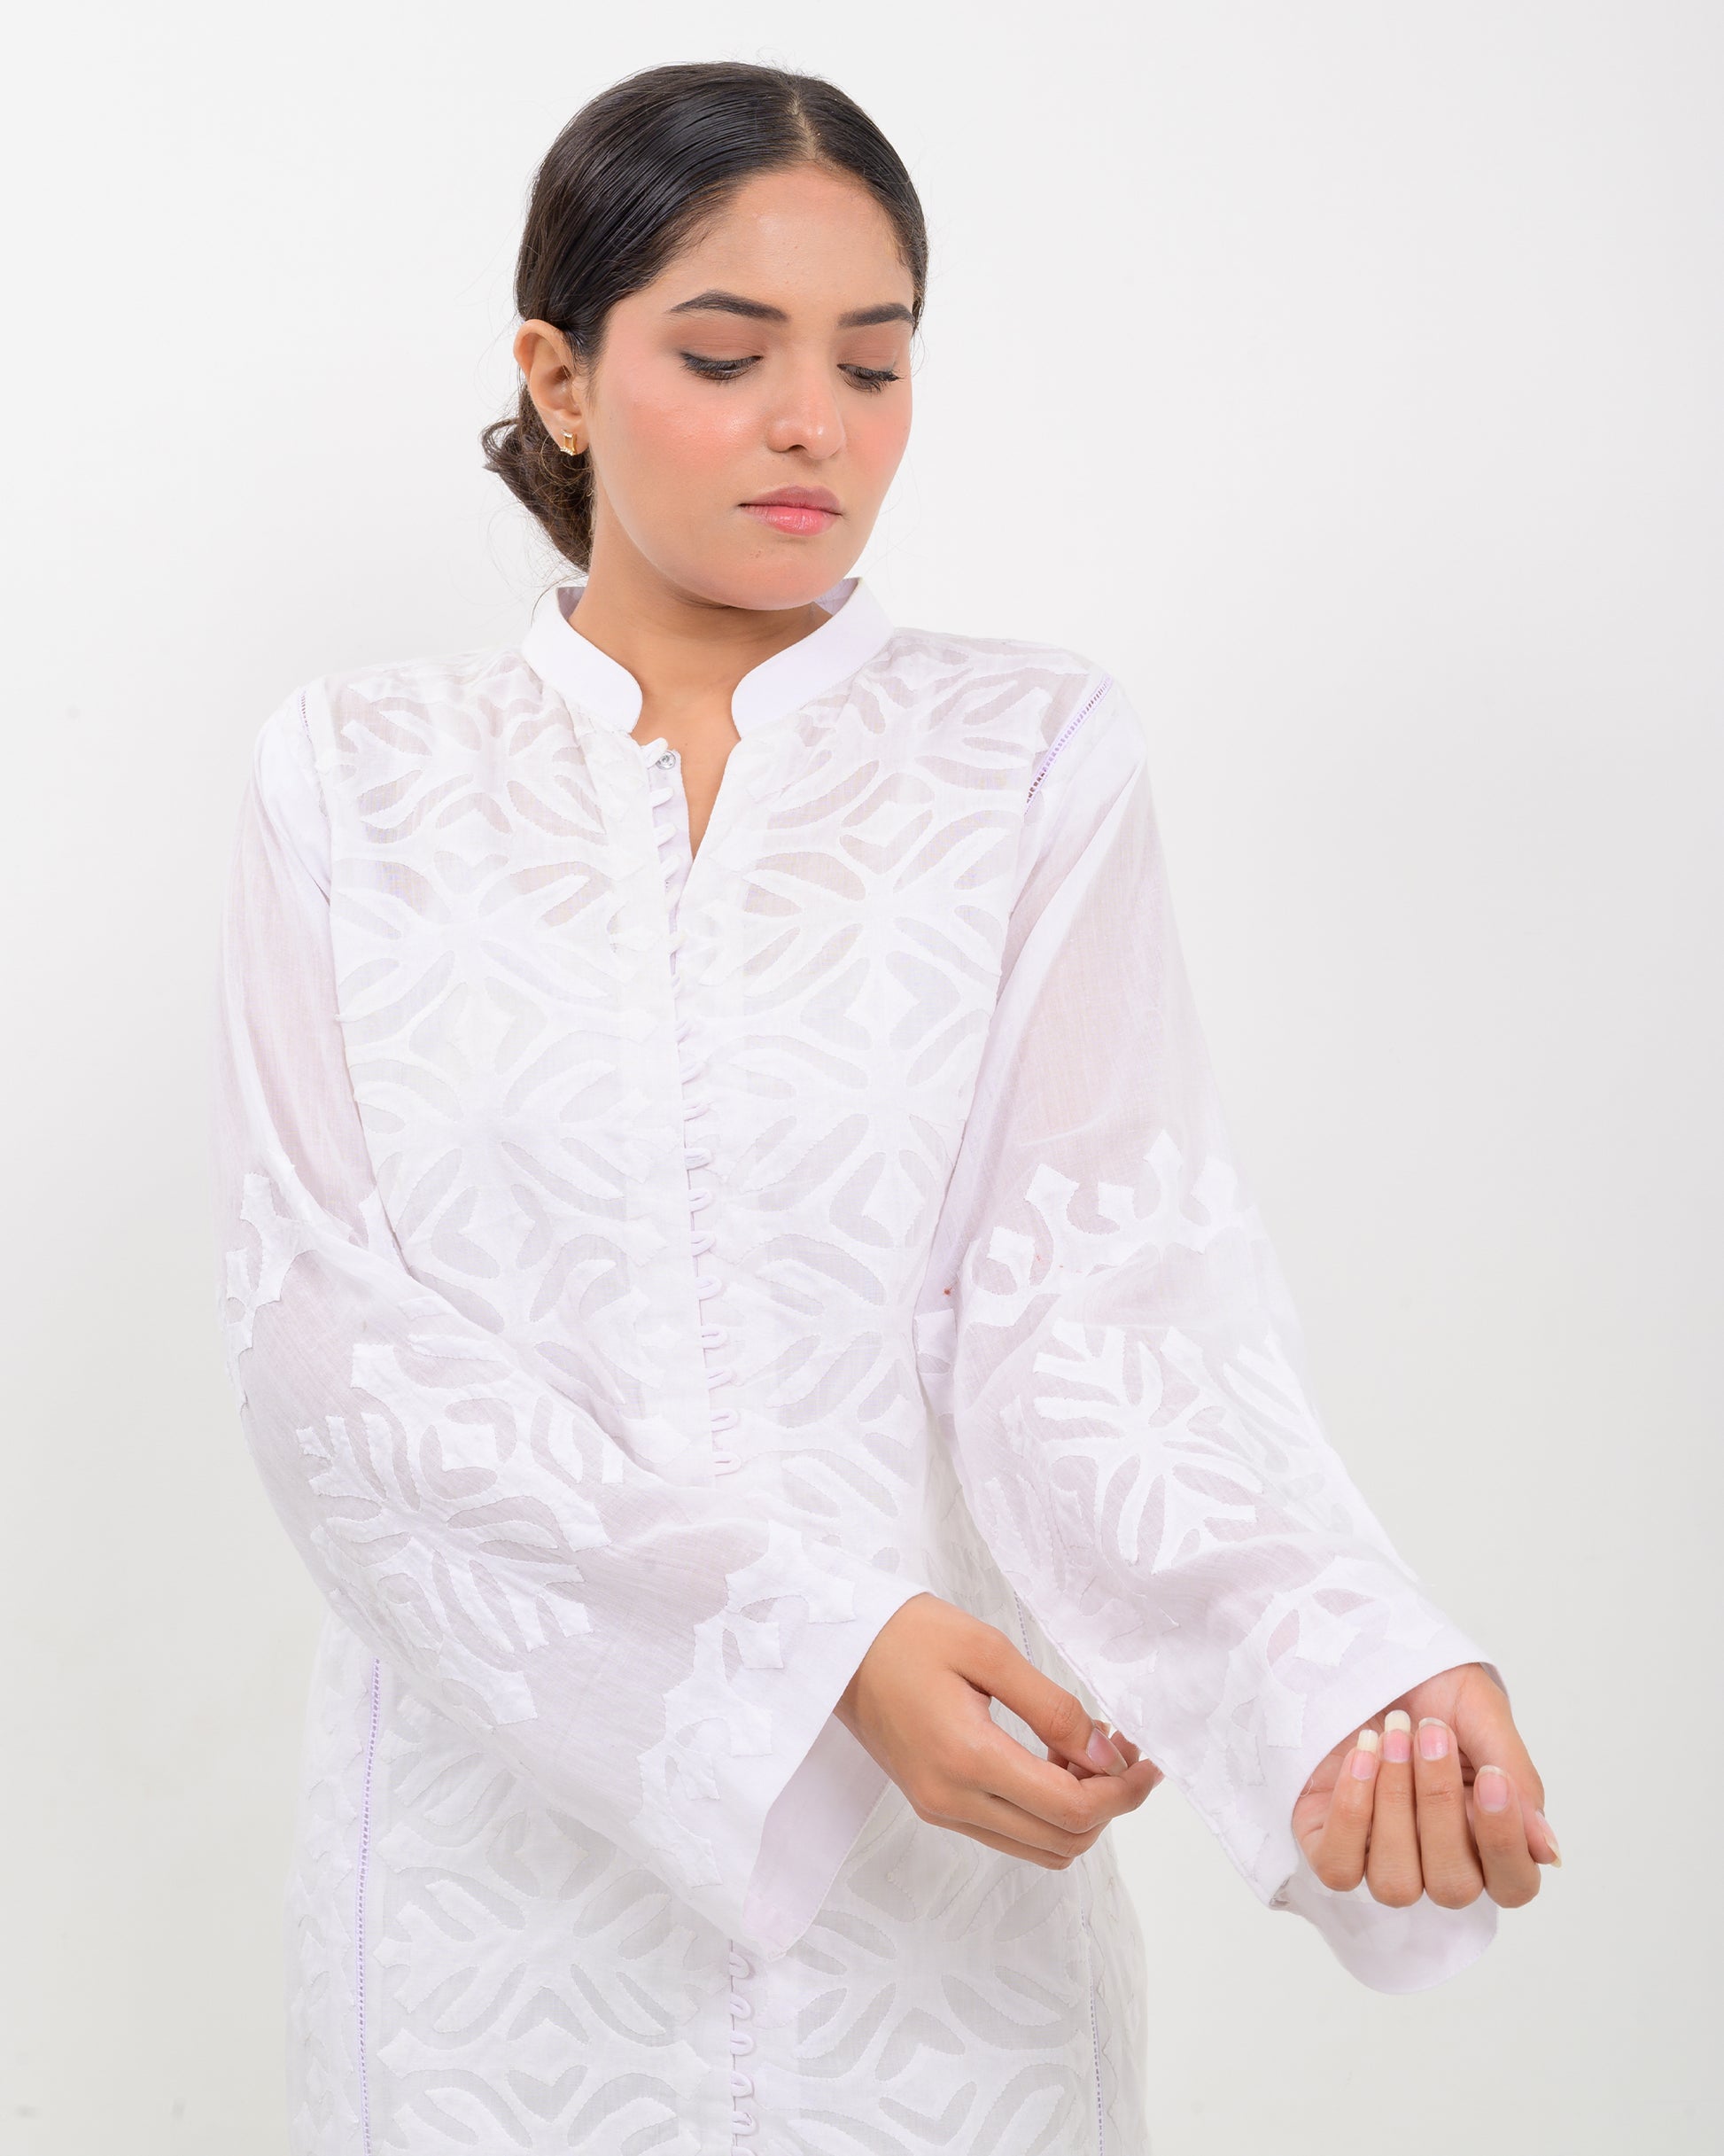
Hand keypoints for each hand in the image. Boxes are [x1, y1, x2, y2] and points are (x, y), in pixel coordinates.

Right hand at [835, 1593, 1163, 1867]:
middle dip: (1109, 1804)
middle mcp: (952, 1801)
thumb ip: (1052, 1707)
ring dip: (1078, 1811)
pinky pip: (1010, 1833)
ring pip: (1039, 1847)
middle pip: (1062, 1841)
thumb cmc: (906, 1634)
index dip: (1122, 1792)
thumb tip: (1105, 1756)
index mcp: (966, 1759)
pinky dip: (1045, 1809)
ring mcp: (941, 1810)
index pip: (1070, 1809)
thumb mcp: (988, 1650)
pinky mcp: (935, 1805)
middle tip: (1123, 1748)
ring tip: (1090, 1751)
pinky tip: (1051, 1759)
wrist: (836, 1647)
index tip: (1146, 1759)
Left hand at [1293, 1661, 1558, 1908]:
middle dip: (1438, 1806)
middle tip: (1429, 1735)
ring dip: (1393, 1805)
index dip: (1504, 1842)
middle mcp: (1437, 1861)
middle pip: (1452, 1886)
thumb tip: (1548, 1852)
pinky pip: (1340, 1868)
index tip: (1491, 1779)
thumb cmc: (1430, 1688)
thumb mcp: (1483, 1716)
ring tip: (1391, 1737)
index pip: (1513, 1884)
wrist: (1362, 1650)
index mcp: (1486, 1837)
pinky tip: (1360, 1756)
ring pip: (1396, 1885)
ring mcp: (1380, 1859)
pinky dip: (1351, 1812)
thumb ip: (1518, 1781)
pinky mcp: (1329, 1844)